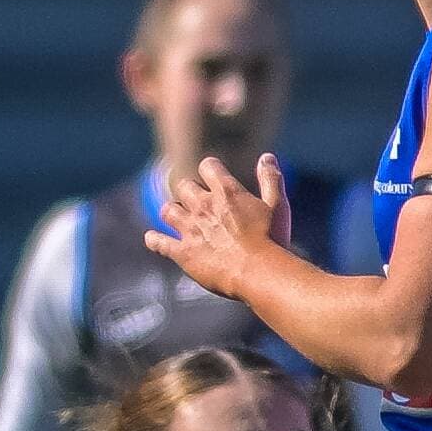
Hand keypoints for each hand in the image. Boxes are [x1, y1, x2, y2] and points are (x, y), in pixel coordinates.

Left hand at [141, 153, 283, 300]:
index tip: (214, 177)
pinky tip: (154, 239)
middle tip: (198, 203)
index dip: (211, 169)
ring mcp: (190, 229)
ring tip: (179, 219)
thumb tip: (266, 157)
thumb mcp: (278, 206)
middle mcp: (204, 206)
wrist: (259, 273)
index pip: (208, 166)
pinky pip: (159, 242)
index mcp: (227, 192)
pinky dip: (155, 240)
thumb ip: (270, 179)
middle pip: (184, 186)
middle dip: (189, 192)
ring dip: (172, 212)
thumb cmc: (272, 240)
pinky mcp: (183, 253)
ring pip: (167, 210)